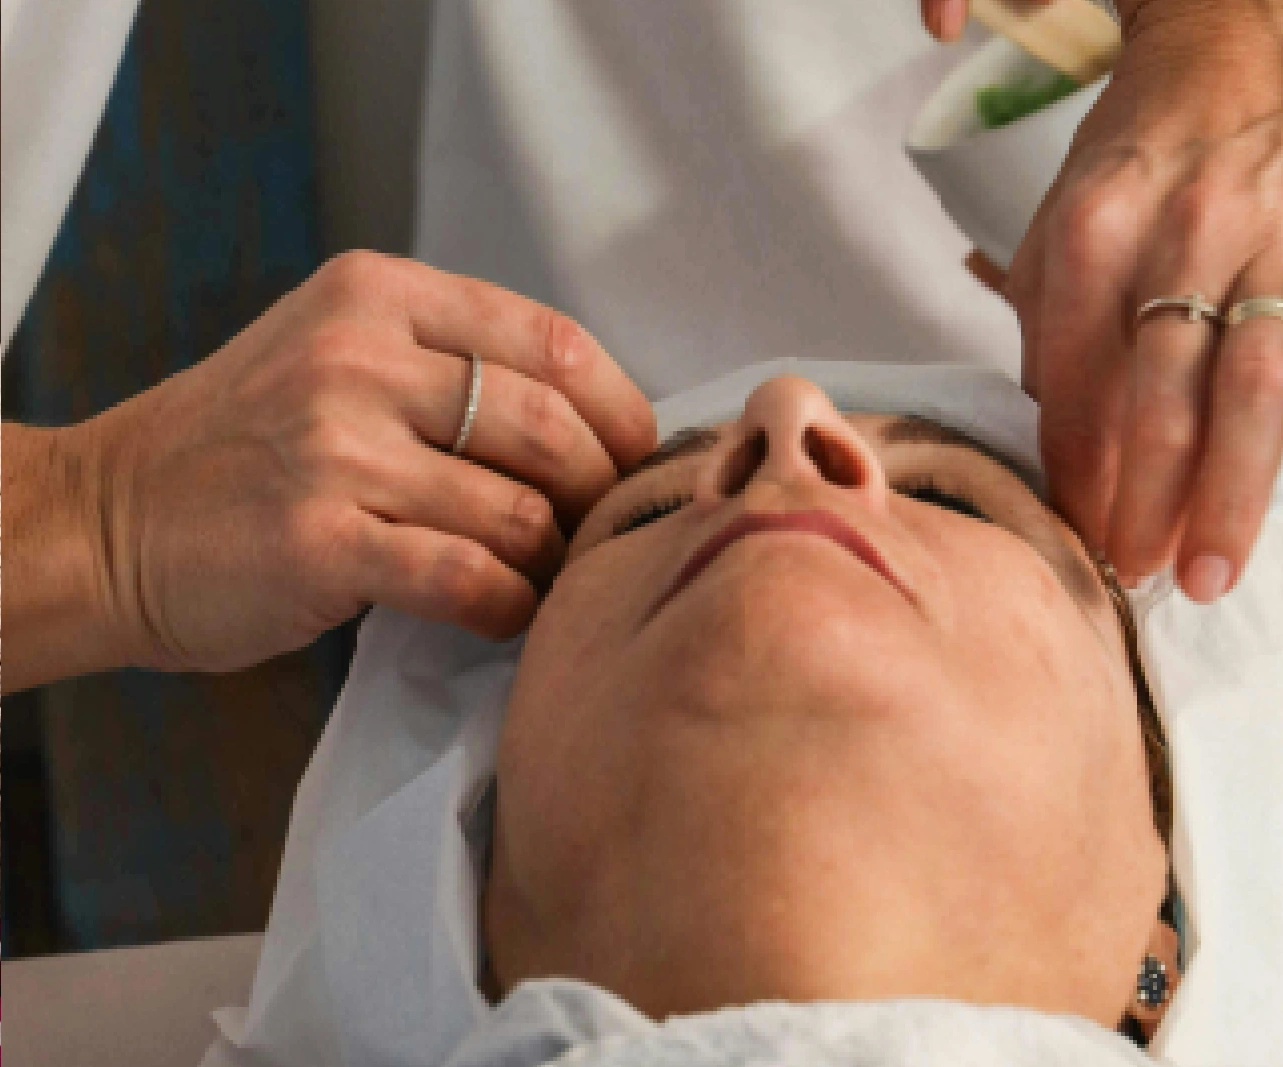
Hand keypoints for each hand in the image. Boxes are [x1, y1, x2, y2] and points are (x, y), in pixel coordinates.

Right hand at [59, 252, 654, 676]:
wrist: (103, 523)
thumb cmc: (244, 447)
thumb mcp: (336, 354)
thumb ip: (448, 365)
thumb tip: (596, 426)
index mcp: (376, 294)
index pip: (554, 341)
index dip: (621, 412)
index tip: (636, 460)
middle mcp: (357, 357)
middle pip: (550, 427)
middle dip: (600, 495)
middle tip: (604, 535)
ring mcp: (334, 448)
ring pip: (517, 511)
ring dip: (556, 561)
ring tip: (551, 581)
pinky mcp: (318, 541)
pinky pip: (466, 578)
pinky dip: (510, 608)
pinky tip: (508, 618)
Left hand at [979, 0, 1282, 600]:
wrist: (1256, 14)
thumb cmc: (1156, 134)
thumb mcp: (1074, 206)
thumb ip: (1051, 311)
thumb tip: (1042, 420)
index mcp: (1093, 235)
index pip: (1072, 387)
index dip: (1074, 478)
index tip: (1075, 545)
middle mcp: (1180, 235)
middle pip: (1159, 402)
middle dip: (1144, 508)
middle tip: (1140, 584)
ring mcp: (1278, 225)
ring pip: (1250, 380)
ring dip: (1230, 489)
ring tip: (1210, 572)